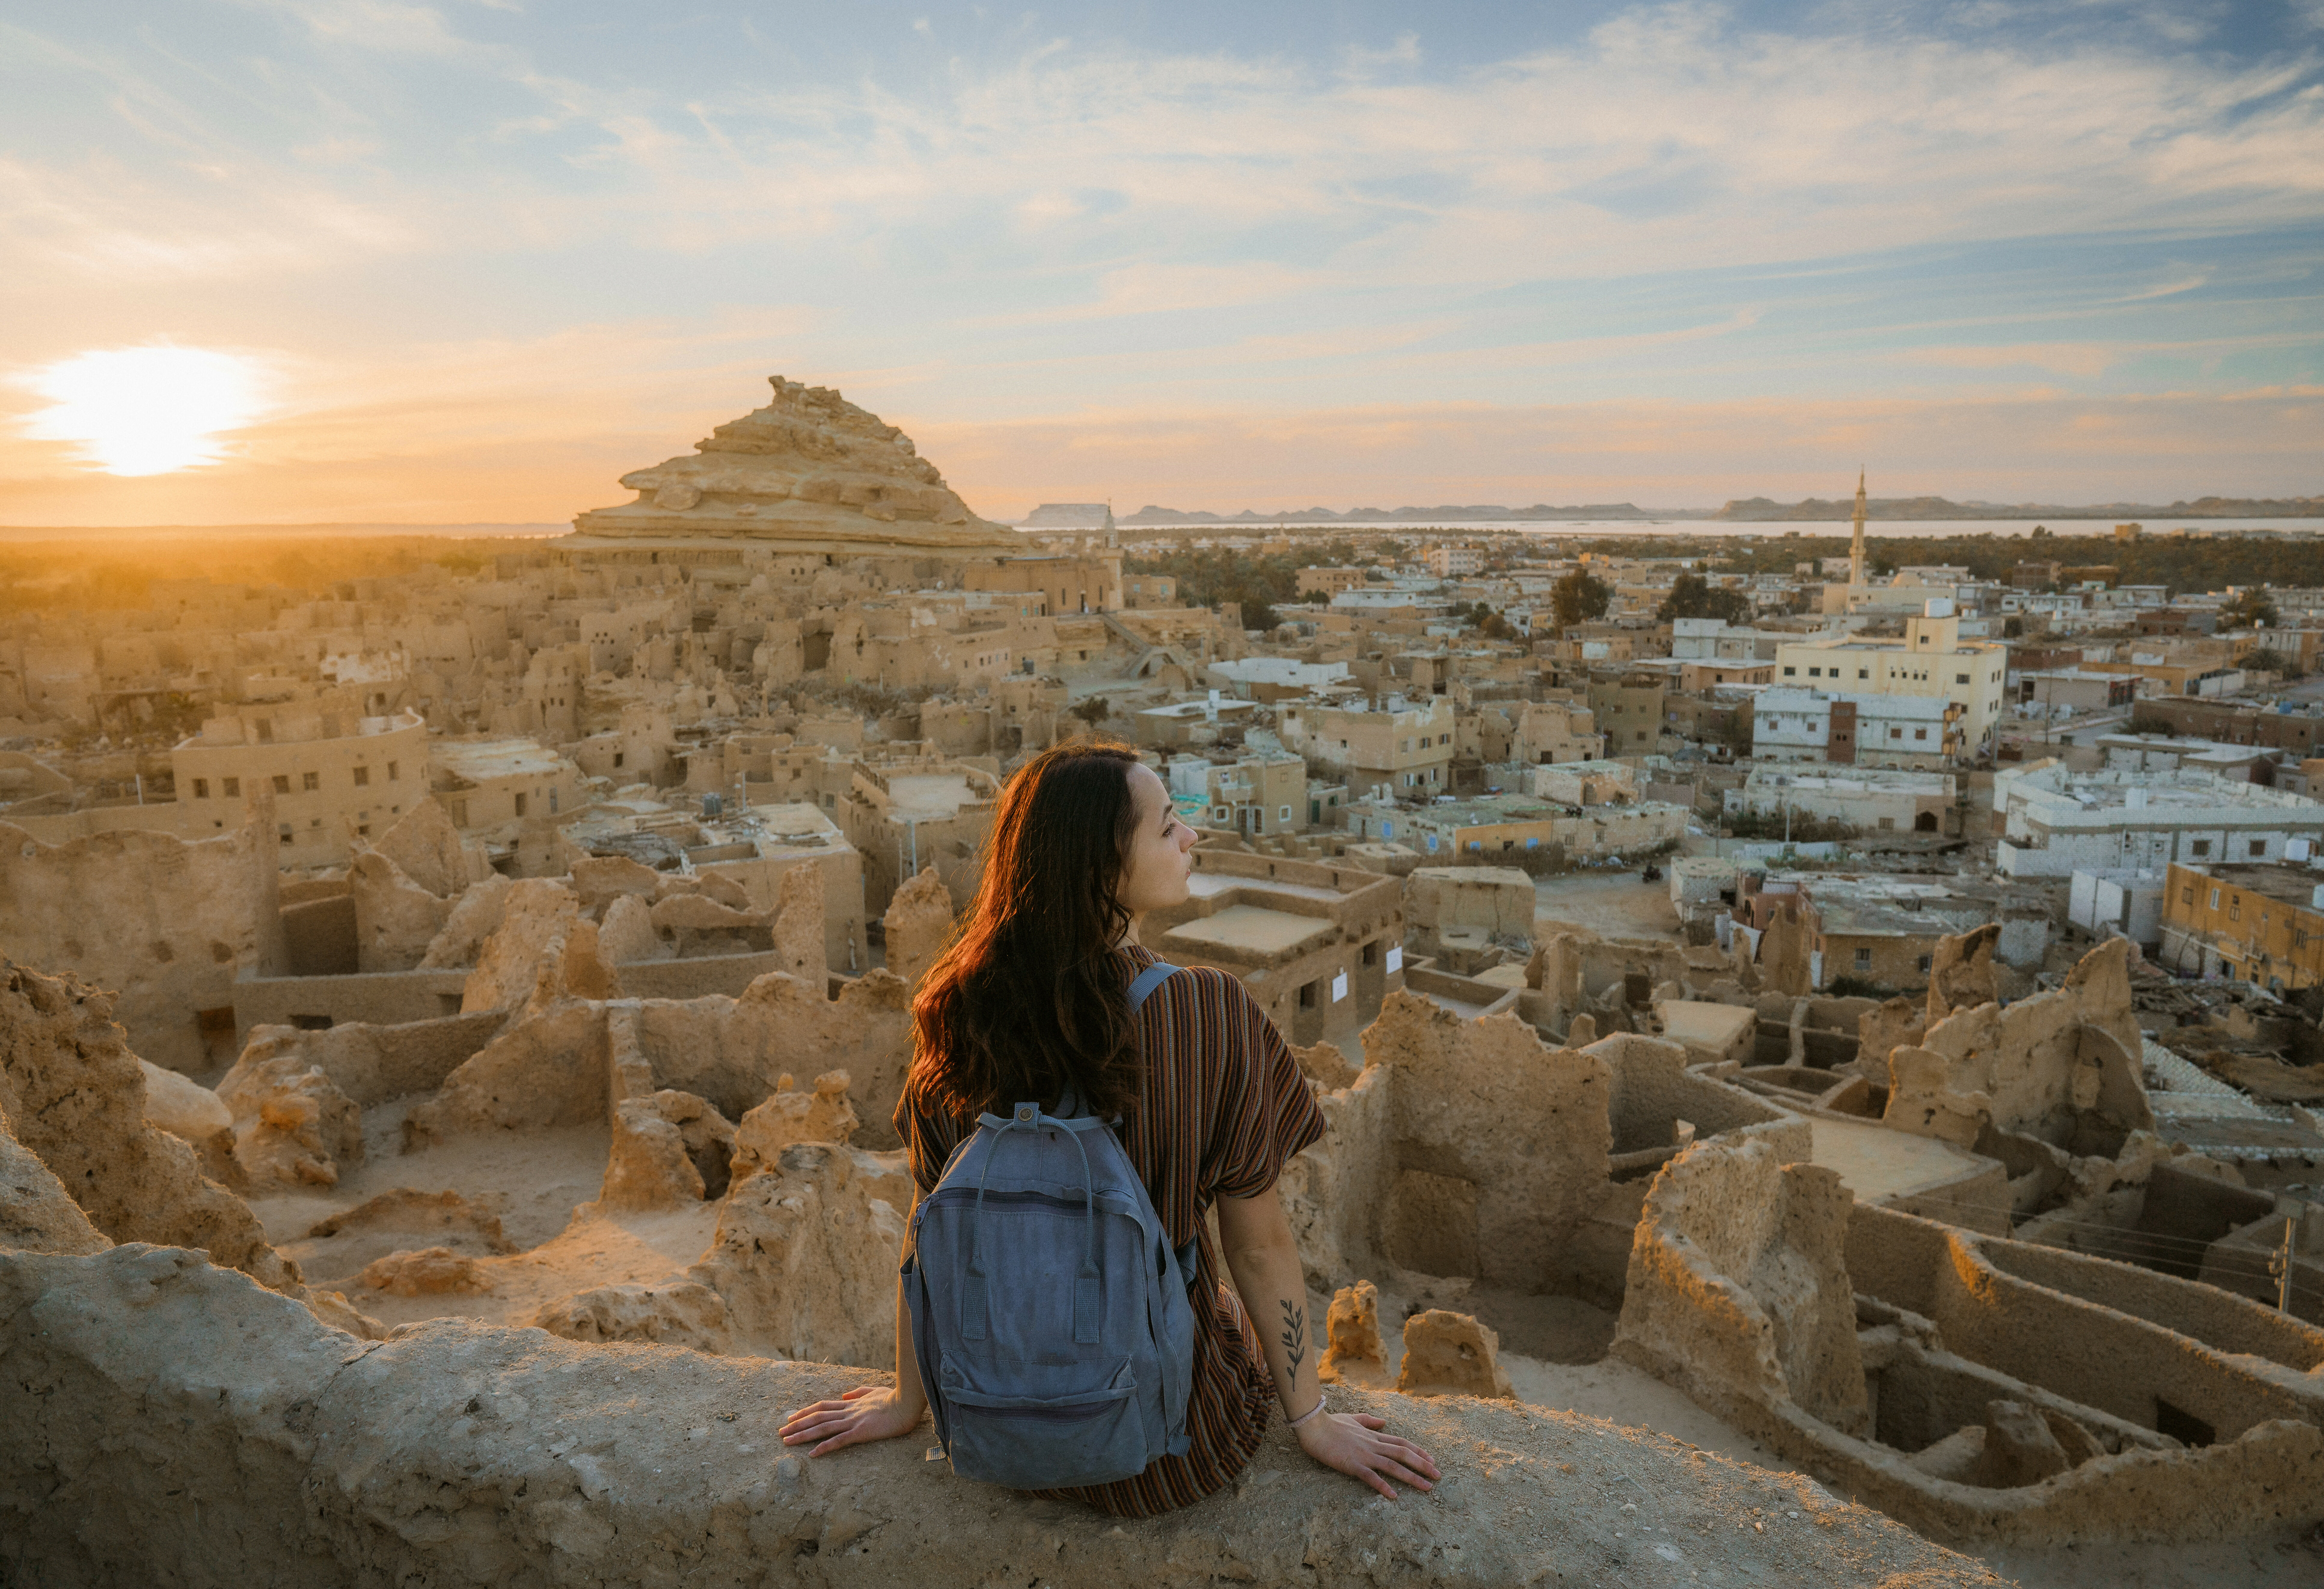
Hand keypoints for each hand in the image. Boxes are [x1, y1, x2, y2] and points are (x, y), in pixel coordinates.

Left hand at [779, 1385, 922, 1456]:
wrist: (906, 1403)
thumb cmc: (895, 1398)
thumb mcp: (875, 1390)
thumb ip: (859, 1392)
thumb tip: (844, 1395)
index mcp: (851, 1404)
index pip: (822, 1407)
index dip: (805, 1412)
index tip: (791, 1417)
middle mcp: (848, 1412)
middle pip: (817, 1417)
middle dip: (797, 1425)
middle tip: (780, 1432)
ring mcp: (853, 1421)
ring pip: (822, 1428)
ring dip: (803, 1435)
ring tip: (787, 1441)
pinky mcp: (861, 1432)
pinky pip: (839, 1441)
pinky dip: (824, 1447)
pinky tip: (812, 1454)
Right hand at [1293, 1408, 1440, 1498]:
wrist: (1314, 1427)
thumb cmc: (1331, 1423)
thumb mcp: (1353, 1418)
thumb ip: (1369, 1421)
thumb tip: (1384, 1422)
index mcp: (1373, 1436)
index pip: (1401, 1443)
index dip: (1418, 1451)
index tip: (1432, 1459)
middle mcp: (1373, 1445)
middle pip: (1403, 1454)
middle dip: (1423, 1465)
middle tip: (1438, 1476)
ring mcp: (1364, 1455)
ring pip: (1393, 1466)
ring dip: (1412, 1477)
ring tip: (1427, 1488)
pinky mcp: (1352, 1465)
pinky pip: (1371, 1477)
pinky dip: (1383, 1486)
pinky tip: (1394, 1496)